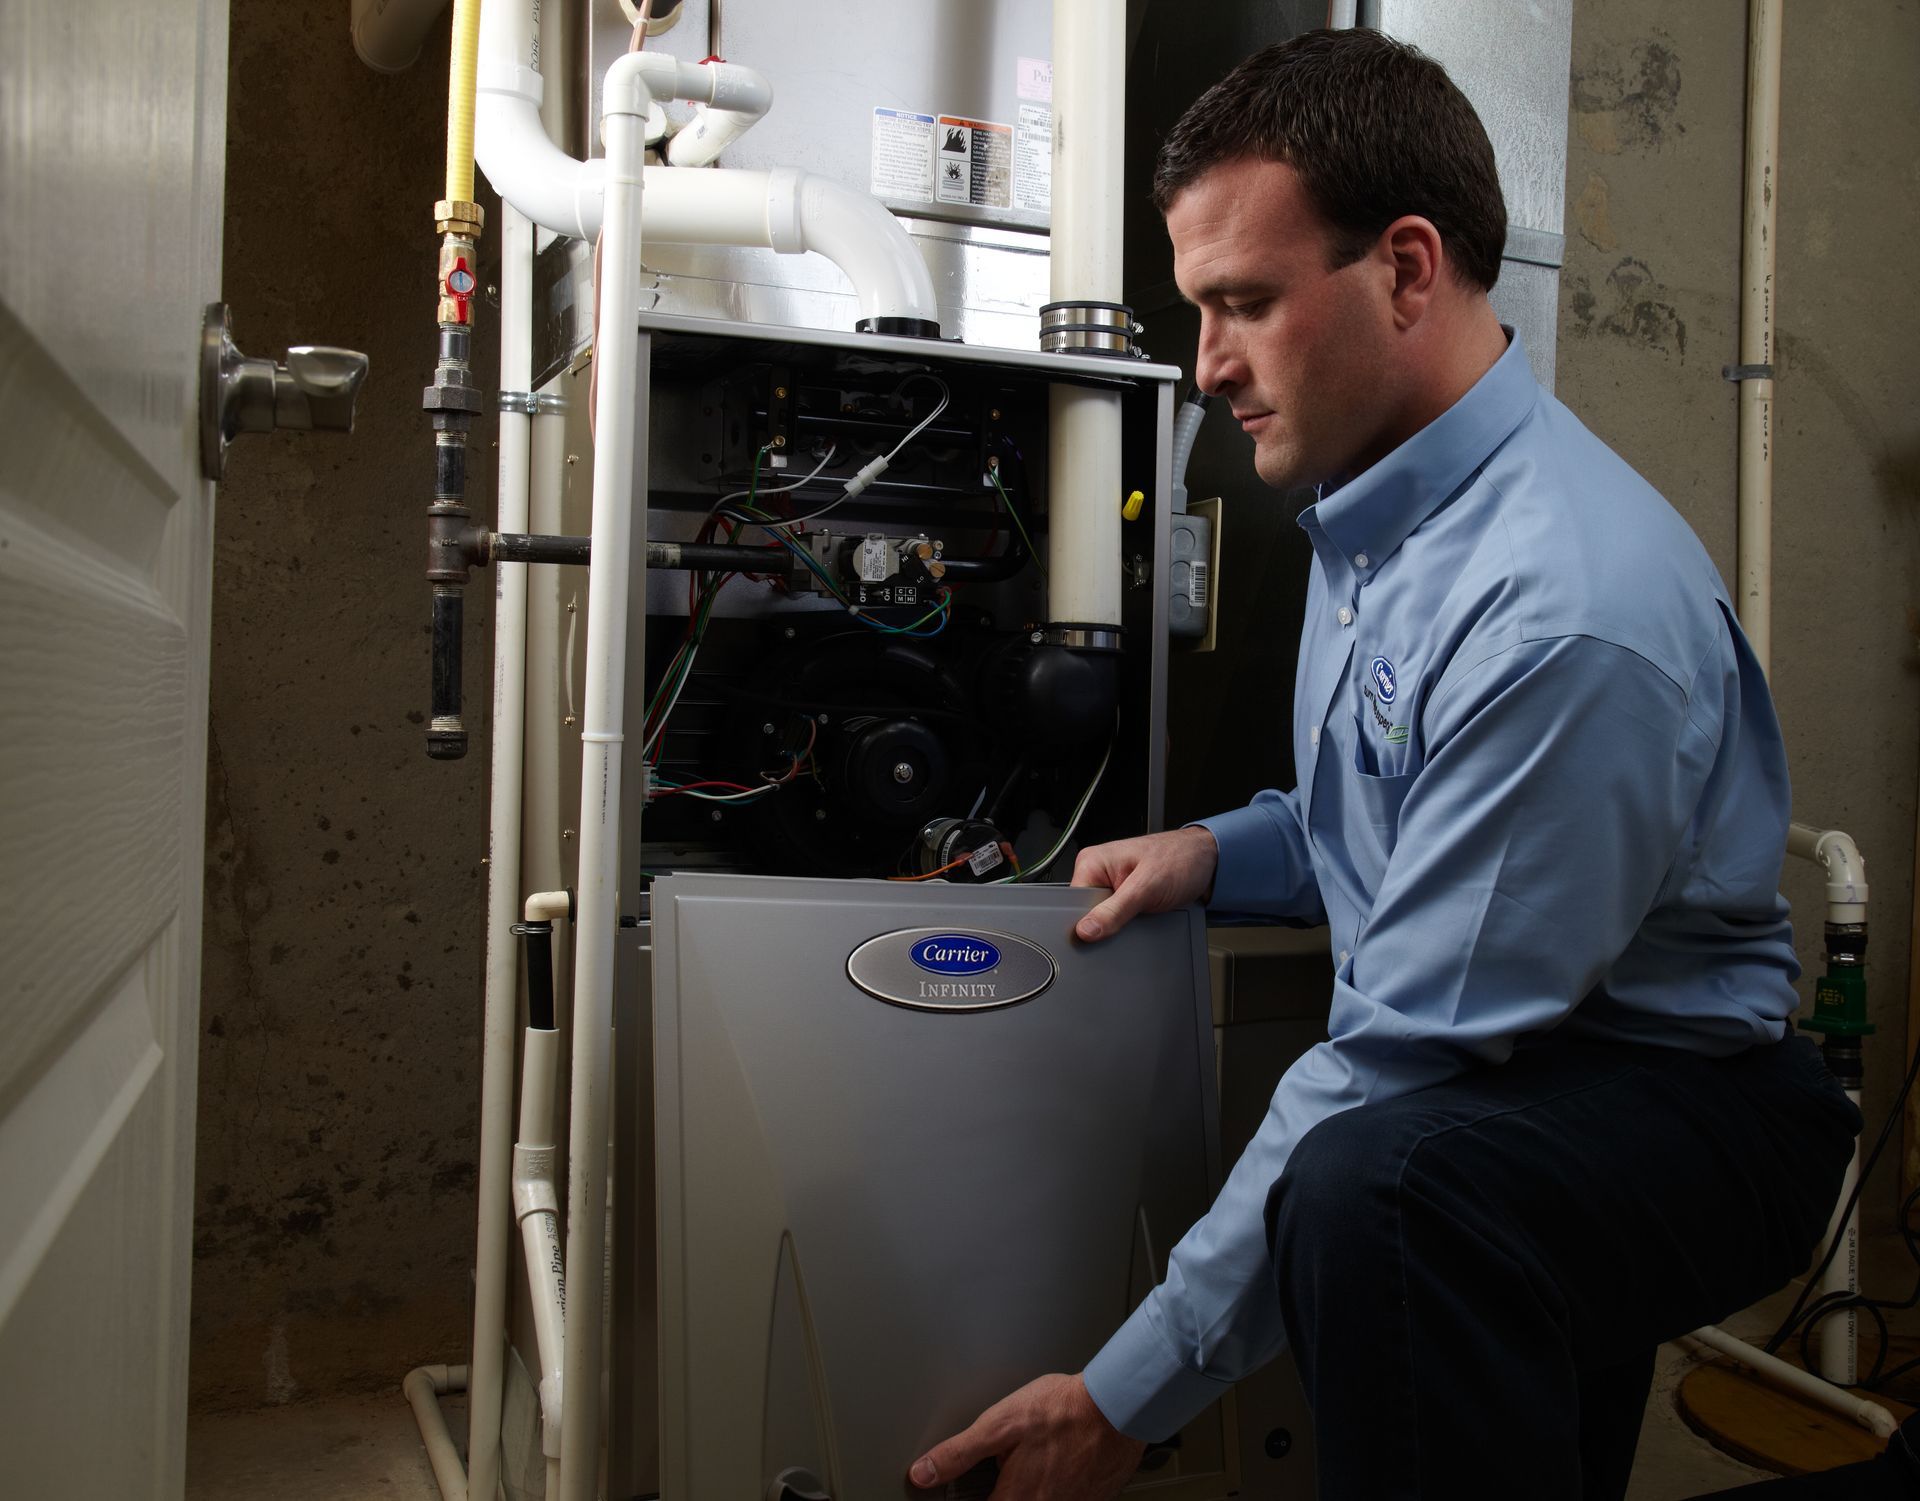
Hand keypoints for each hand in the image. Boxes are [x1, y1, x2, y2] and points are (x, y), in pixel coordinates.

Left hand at [908, 1373, 1145, 1500]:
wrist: (1118, 1406)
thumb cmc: (1064, 1410)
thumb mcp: (1001, 1423)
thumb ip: (959, 1453)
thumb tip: (923, 1473)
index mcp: (1016, 1499)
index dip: (972, 1499)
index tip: (968, 1491)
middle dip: (1002, 1491)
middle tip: (1007, 1467)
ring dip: (1029, 1489)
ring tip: (1036, 1459)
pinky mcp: (1091, 1500)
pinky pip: (1064, 1500)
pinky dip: (1055, 1486)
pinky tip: (1057, 1463)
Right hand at [1070, 827, 1218, 941]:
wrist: (1207, 862)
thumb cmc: (1181, 860)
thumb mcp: (1147, 887)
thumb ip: (1115, 910)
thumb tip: (1086, 930)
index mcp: (1092, 862)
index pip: (1073, 903)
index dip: (1085, 922)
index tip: (1101, 933)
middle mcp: (1098, 872)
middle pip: (1087, 913)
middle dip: (1107, 924)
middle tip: (1132, 918)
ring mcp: (1112, 886)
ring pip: (1103, 920)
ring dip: (1121, 926)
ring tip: (1142, 914)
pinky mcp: (1124, 897)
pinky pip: (1117, 919)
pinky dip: (1130, 925)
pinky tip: (1143, 918)